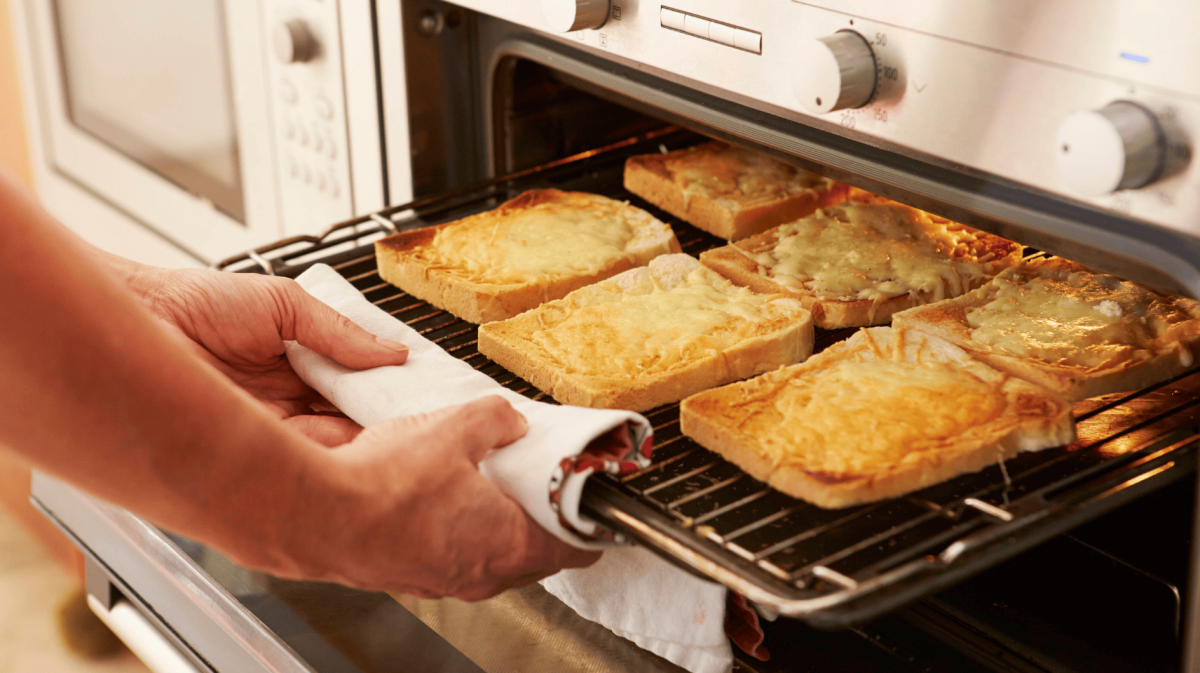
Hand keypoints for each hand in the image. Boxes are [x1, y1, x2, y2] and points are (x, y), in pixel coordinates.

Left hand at [145, 269, 408, 444]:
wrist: (144, 319)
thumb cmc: (197, 302)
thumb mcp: (284, 304)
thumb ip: (339, 330)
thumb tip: (393, 351)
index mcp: (301, 363)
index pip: (357, 384)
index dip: (389, 389)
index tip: (421, 391)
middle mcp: (291, 398)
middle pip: (352, 417)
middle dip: (384, 417)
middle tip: (418, 415)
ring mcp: (274, 424)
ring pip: (335, 441)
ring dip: (363, 436)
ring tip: (395, 428)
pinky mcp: (254, 444)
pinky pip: (304, 454)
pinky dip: (331, 450)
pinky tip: (353, 439)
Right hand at [287, 396, 600, 599]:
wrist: (312, 514)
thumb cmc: (383, 486)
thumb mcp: (455, 429)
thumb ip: (495, 420)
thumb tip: (508, 419)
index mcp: (508, 544)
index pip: (574, 546)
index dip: (588, 521)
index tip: (591, 505)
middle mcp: (479, 573)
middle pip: (532, 553)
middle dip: (538, 519)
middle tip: (535, 483)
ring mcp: (439, 579)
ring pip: (485, 554)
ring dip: (490, 523)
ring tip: (480, 480)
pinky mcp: (404, 573)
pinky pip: (444, 551)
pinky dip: (449, 528)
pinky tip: (431, 494)